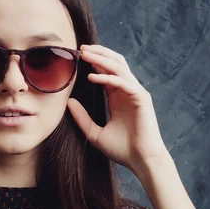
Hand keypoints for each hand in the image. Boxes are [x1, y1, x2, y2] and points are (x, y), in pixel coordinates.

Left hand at [66, 44, 169, 178]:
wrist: (140, 160)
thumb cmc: (121, 149)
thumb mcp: (94, 133)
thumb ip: (82, 118)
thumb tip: (68, 102)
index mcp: (117, 98)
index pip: (105, 73)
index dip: (93, 63)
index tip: (77, 57)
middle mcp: (126, 92)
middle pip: (114, 64)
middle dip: (98, 54)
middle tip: (80, 48)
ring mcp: (135, 93)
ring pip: (119, 68)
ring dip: (101, 59)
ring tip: (85, 54)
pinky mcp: (141, 98)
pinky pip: (123, 82)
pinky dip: (108, 78)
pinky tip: (92, 77)